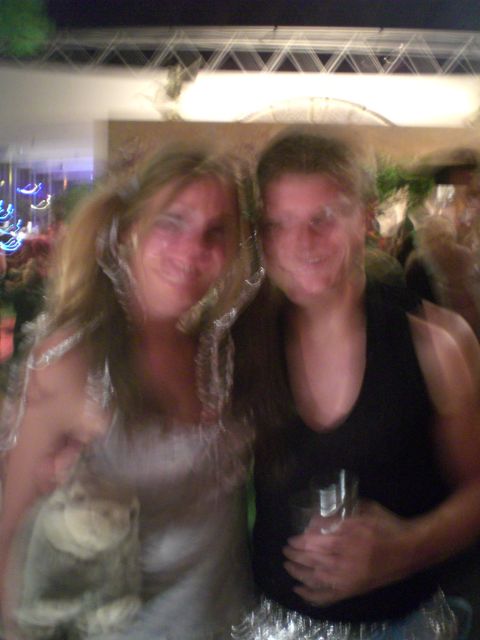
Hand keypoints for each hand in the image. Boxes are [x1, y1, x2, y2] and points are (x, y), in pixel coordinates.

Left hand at [283, 501, 413, 605]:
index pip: (314, 543)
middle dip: (295, 556)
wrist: (411, 549)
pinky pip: (328, 596)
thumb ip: (339, 514)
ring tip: (288, 566)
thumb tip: (316, 518)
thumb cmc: (387, 525)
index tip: (291, 539)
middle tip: (286, 550)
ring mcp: (349, 578)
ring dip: (298, 572)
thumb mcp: (363, 510)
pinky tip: (299, 590)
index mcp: (348, 539)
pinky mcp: (353, 589)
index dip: (299, 542)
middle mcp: (346, 561)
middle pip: (312, 561)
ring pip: (316, 578)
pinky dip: (312, 595)